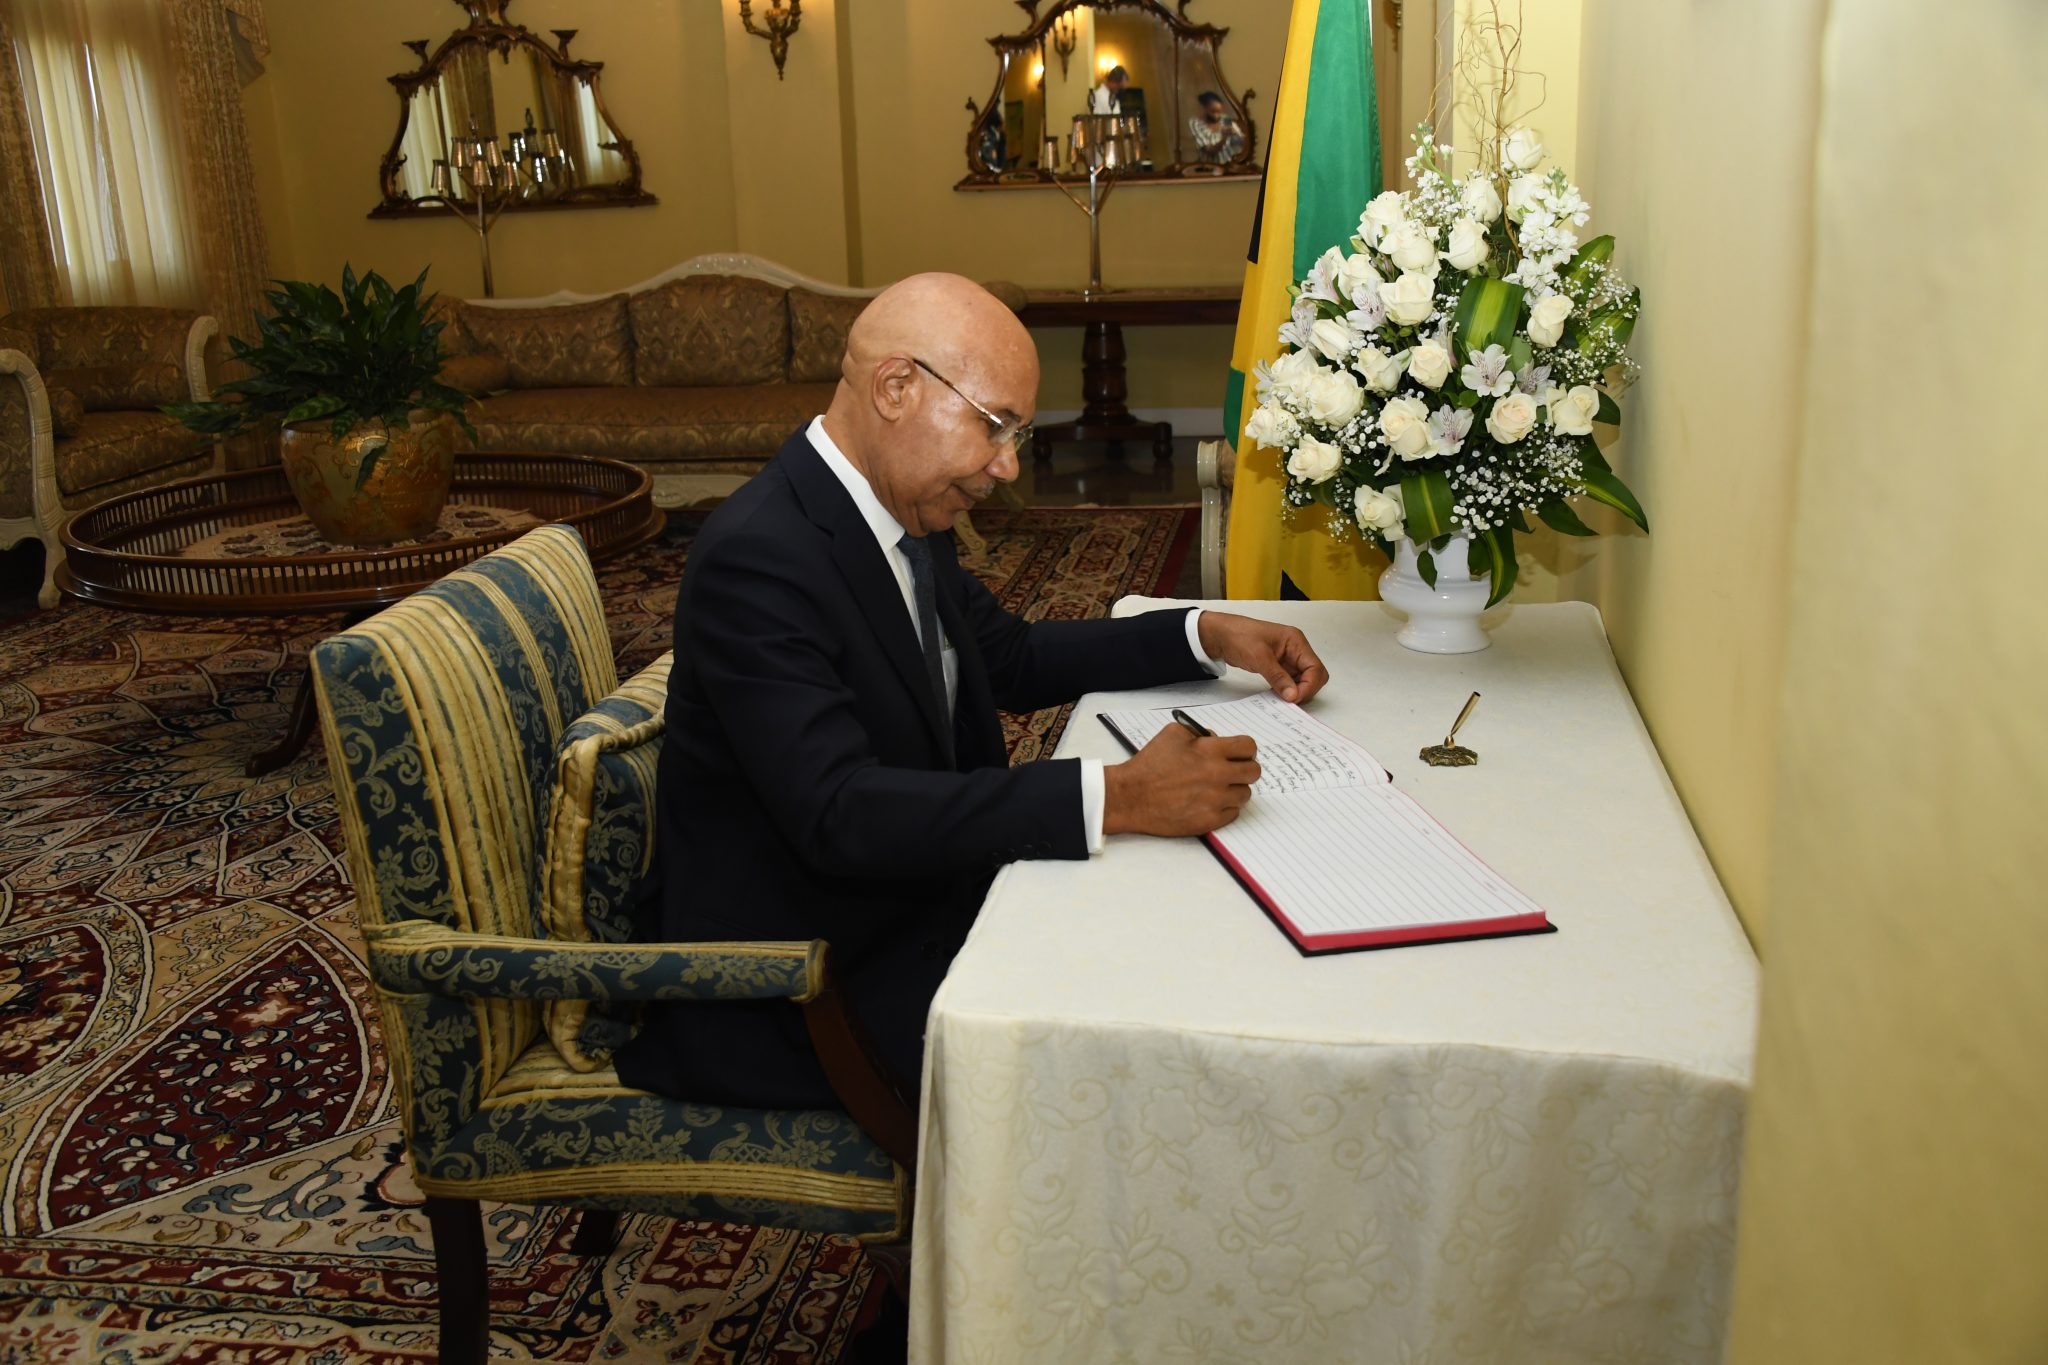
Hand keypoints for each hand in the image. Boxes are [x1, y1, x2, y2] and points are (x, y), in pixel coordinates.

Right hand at [1103, 723, 1260, 836]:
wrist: (1131, 796)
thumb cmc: (1149, 765)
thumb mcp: (1172, 734)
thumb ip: (1200, 733)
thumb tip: (1218, 739)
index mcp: (1210, 751)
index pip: (1249, 747)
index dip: (1246, 750)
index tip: (1240, 754)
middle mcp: (1217, 775)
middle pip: (1254, 772)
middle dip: (1244, 769)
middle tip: (1232, 771)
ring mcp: (1215, 800)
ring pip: (1245, 794)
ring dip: (1234, 790)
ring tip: (1215, 788)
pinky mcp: (1210, 820)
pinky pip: (1233, 813)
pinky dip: (1224, 807)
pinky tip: (1208, 802)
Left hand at [1195, 612, 1329, 703]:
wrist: (1220, 635)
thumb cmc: (1238, 635)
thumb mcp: (1259, 657)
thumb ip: (1278, 677)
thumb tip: (1293, 695)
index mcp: (1296, 641)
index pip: (1315, 668)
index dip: (1309, 686)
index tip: (1294, 698)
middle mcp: (1295, 650)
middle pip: (1313, 675)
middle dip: (1305, 689)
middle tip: (1289, 701)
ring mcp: (1287, 659)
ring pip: (1302, 681)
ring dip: (1295, 691)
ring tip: (1281, 699)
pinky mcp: (1278, 666)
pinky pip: (1289, 682)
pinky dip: (1286, 690)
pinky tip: (1276, 695)